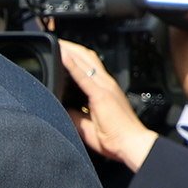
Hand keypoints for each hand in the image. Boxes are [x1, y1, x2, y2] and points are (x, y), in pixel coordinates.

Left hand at [56, 40, 158, 168]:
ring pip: (85, 61)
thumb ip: (76, 115)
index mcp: (105, 91)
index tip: (63, 52)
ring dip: (70, 50)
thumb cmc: (117, 139)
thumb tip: (62, 109)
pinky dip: (72, 64)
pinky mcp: (101, 95)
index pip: (89, 67)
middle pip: (87, 58)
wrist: (132, 145)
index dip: (76, 57)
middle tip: (56, 41)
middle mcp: (106, 85)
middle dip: (71, 48)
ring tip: (57, 42)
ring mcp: (105, 88)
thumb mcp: (89, 126)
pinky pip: (84, 76)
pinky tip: (63, 56)